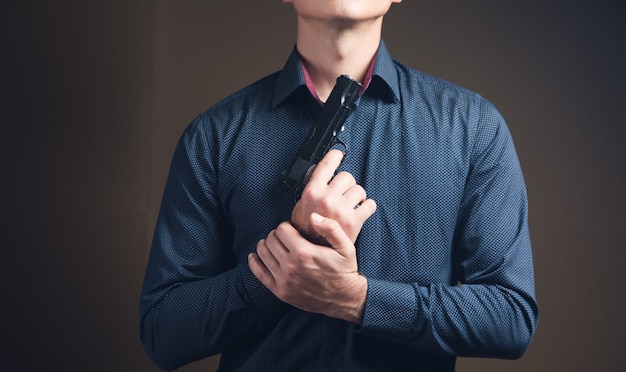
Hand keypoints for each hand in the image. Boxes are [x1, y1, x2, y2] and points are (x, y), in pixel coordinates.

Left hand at [248, 213, 366, 323]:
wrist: (344, 298)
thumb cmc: (344, 269)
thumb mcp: (345, 246)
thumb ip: (331, 227)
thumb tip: (312, 216)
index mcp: (304, 252)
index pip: (281, 229)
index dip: (286, 226)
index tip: (292, 230)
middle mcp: (291, 266)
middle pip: (271, 240)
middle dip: (276, 235)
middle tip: (284, 237)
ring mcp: (284, 280)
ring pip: (263, 253)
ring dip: (265, 245)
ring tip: (273, 244)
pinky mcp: (280, 291)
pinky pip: (260, 273)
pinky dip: (254, 262)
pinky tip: (255, 256)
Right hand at [291, 149, 376, 243]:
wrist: (314, 254)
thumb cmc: (306, 232)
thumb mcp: (300, 207)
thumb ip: (312, 190)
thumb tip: (322, 175)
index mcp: (312, 192)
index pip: (326, 165)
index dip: (334, 156)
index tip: (338, 154)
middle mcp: (327, 198)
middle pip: (347, 176)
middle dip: (347, 184)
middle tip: (343, 193)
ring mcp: (342, 209)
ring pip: (359, 190)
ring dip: (357, 196)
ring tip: (351, 204)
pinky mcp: (355, 221)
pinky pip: (370, 205)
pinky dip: (368, 207)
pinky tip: (361, 210)